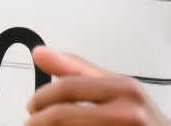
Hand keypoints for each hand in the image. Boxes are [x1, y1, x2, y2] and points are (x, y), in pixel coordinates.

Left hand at [24, 46, 170, 124]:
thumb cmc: (139, 115)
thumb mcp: (115, 84)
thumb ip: (77, 69)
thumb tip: (40, 53)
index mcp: (124, 89)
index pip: (68, 88)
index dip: (41, 98)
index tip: (32, 106)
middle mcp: (127, 113)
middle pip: (62, 116)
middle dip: (38, 121)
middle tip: (31, 123)